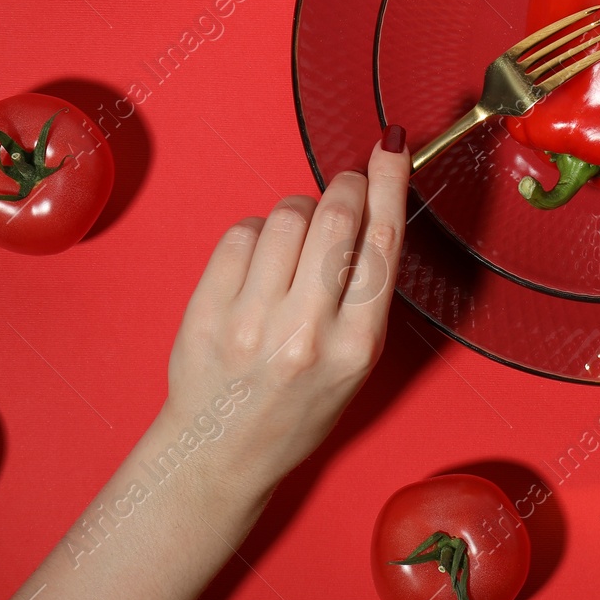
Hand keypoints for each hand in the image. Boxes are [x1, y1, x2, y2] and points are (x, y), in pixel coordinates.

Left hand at [10, 130, 413, 599]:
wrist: (223, 453)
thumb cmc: (298, 407)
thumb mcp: (356, 361)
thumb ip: (365, 291)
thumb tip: (371, 204)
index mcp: (355, 346)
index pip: (382, 242)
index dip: (389, 183)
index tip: (392, 146)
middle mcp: (305, 333)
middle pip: (335, 216)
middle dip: (344, 187)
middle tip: (345, 187)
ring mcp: (250, 322)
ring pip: (285, 216)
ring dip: (297, 211)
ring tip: (295, 239)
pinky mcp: (207, 311)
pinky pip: (241, 233)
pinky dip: (256, 234)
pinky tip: (259, 263)